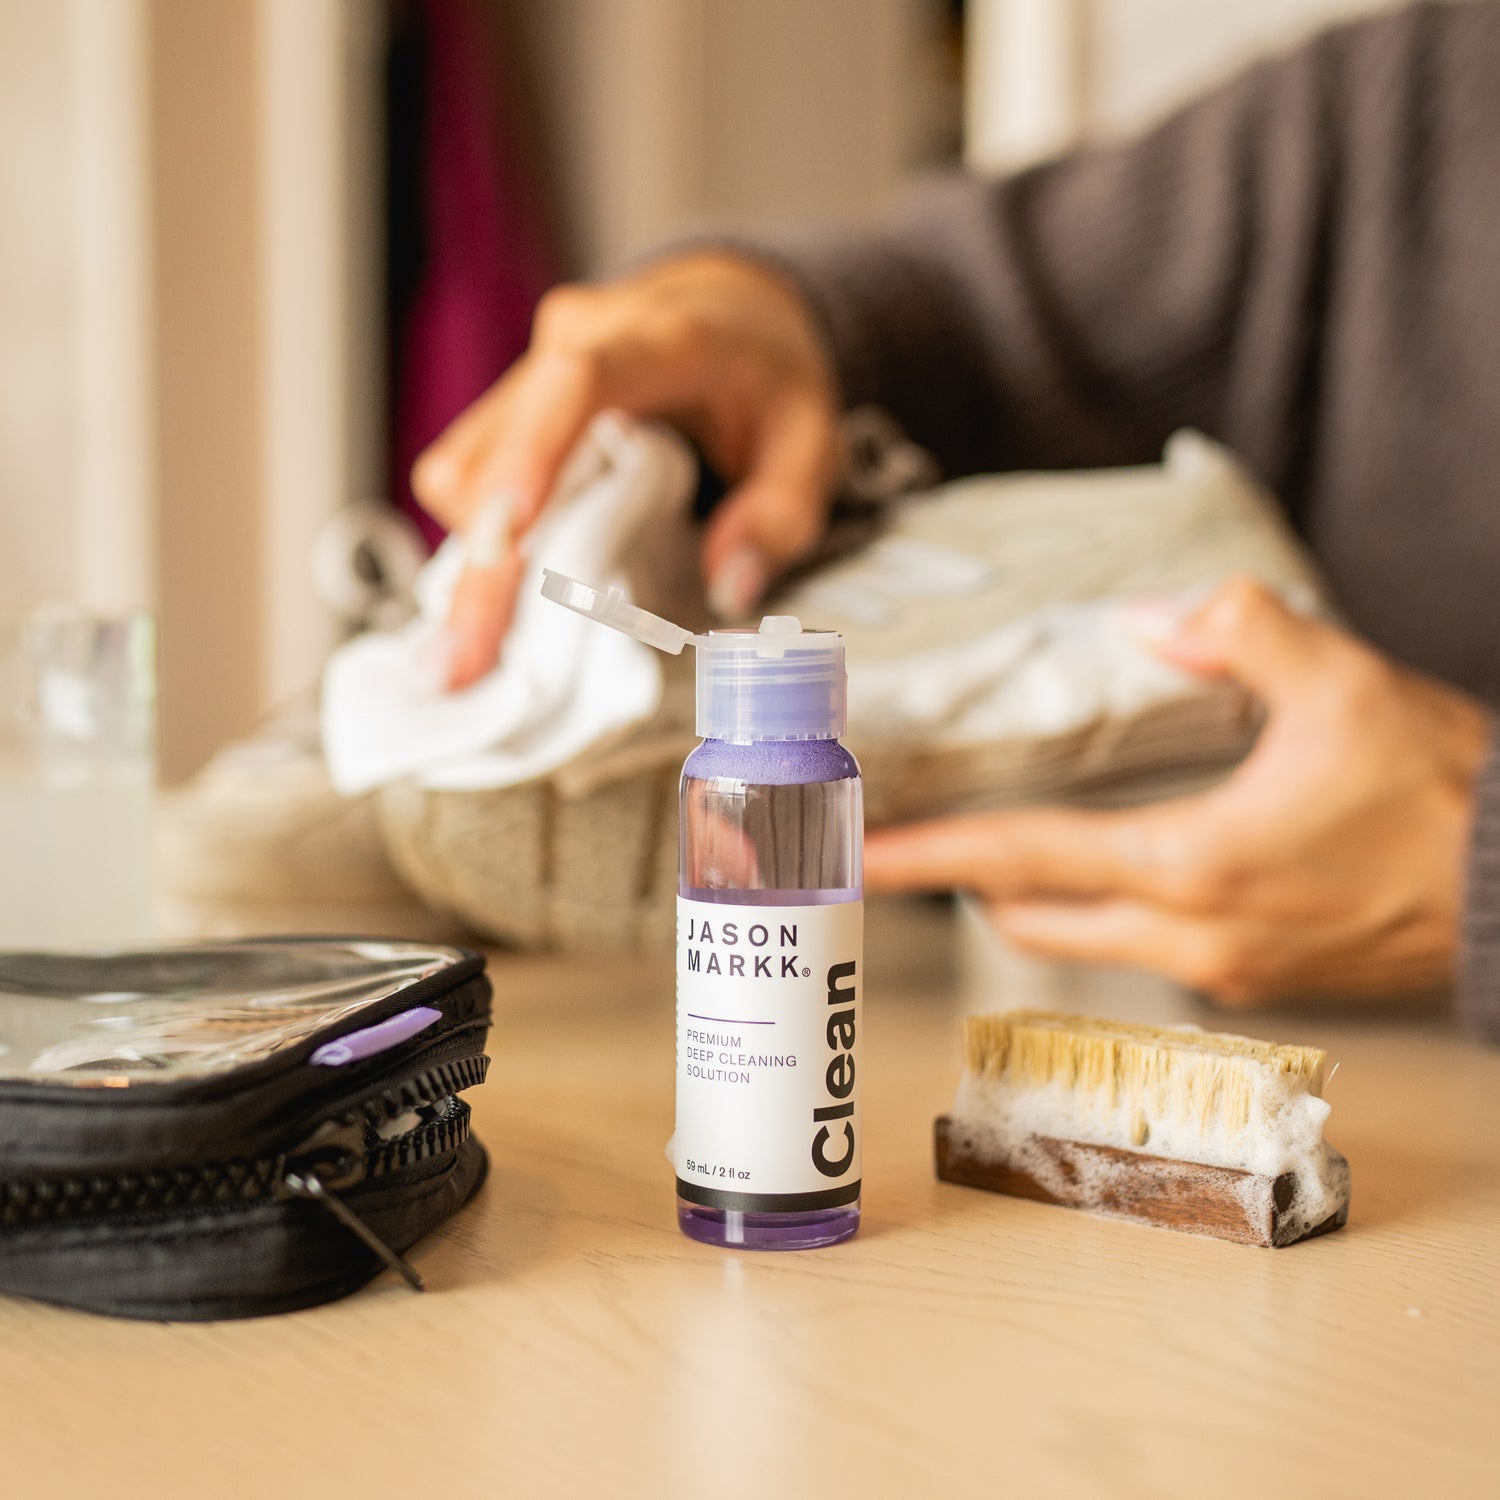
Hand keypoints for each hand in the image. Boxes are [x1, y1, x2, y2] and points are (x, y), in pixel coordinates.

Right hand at [411, 252, 840, 687]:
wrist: (727, 306)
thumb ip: (782, 514)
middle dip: (477, 568)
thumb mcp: (812, 438)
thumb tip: (728, 587)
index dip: (531, 457)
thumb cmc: (767, 372)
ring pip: (461, 475)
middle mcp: (568, 347)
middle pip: (493, 455)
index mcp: (651, 340)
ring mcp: (526, 380)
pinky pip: (466, 486)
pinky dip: (477, 552)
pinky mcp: (506, 417)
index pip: (574, 384)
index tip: (505, 537)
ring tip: (480, 654)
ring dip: (469, 567)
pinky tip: (497, 609)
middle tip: (462, 666)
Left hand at [865, 579, 1493, 1003]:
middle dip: (964, 886)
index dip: (932, 857)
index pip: (1024, 860)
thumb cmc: (1443, 795)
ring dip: (1032, 900)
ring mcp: (1222, 969)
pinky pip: (1143, 948)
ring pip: (1085, 940)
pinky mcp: (1256, 977)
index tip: (863, 856)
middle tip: (914, 848)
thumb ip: (1236, 629)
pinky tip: (1105, 867)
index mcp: (1190, 866)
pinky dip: (1099, 911)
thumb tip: (1149, 618)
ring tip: (994, 851)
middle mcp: (1191, 936)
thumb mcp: (1341, 682)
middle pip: (1033, 918)